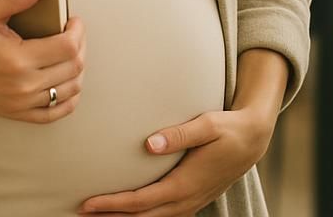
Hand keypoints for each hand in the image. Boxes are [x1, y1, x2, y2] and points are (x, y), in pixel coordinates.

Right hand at [0, 0, 85, 122]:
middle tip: (73, 32)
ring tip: (70, 53)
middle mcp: (21, 86)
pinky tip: (67, 84)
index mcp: (16, 59)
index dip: (77, 30)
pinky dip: (67, 100)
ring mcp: (19, 103)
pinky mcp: (15, 113)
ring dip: (77, 70)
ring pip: (69, 91)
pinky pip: (52, 114)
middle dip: (80, 46)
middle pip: (73, 68)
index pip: (67, 47)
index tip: (73, 20)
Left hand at [77, 105, 276, 214]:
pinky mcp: (191, 200)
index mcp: (185, 184)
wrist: (253, 139)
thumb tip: (148, 144)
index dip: (113, 205)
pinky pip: (162, 216)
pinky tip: (130, 212)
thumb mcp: (207, 125)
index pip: (141, 202)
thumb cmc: (228, 129)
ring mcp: (189, 203)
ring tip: (97, 216)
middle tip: (80, 213)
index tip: (87, 203)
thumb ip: (179, 134)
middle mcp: (185, 200)